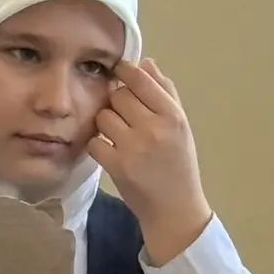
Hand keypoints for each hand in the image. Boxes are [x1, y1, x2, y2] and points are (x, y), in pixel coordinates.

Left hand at [88, 58, 211, 263]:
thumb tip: (145, 62)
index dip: (123, 71)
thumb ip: (164, 92)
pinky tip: (109, 152)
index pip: (140, 78)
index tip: (117, 72)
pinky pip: (94, 141)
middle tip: (124, 116)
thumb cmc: (178, 163)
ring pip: (102, 116)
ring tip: (118, 136)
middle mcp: (154, 128)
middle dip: (116, 102)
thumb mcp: (180, 126)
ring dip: (106, 124)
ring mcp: (134, 148)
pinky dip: (97, 145)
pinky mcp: (117, 167)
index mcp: (172, 116)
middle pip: (117, 95)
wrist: (176, 210)